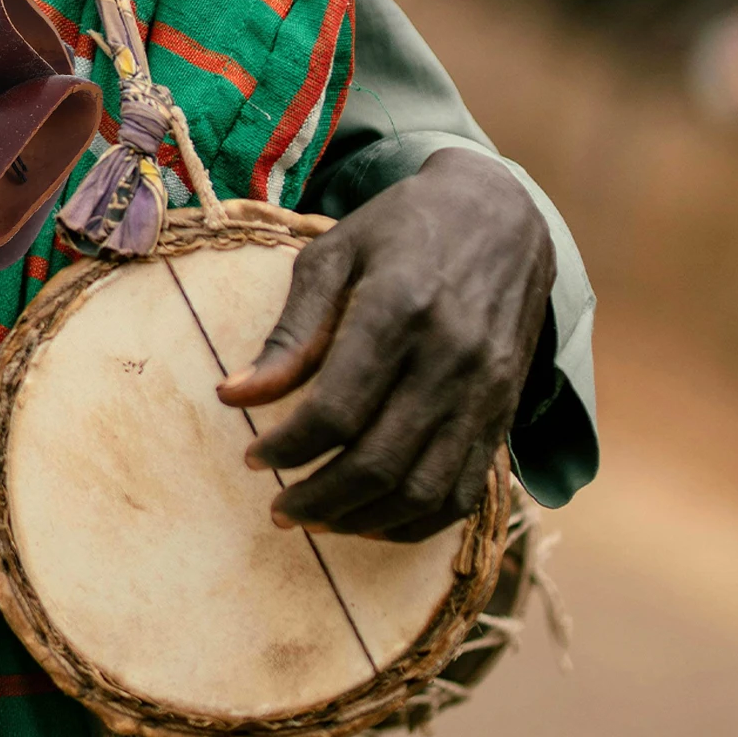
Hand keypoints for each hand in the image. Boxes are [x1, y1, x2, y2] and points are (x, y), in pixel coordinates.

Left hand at [218, 150, 555, 541]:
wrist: (500, 215)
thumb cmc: (399, 231)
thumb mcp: (332, 257)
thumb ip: (289, 333)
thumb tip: (233, 397)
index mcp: (398, 310)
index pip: (336, 410)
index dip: (287, 448)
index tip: (254, 458)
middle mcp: (450, 357)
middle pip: (378, 462)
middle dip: (318, 499)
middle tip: (278, 508)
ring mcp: (485, 390)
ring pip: (422, 490)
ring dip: (362, 519)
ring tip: (316, 519)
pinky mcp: (504, 412)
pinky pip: (464, 492)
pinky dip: (415, 521)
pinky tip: (371, 519)